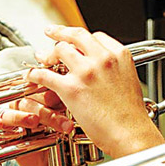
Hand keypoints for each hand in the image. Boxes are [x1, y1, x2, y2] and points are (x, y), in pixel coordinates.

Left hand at [15, 25, 161, 156]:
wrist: (130, 133)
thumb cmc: (131, 115)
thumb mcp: (129, 80)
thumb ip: (114, 69)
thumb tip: (102, 69)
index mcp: (119, 55)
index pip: (95, 36)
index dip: (81, 38)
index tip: (74, 40)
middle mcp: (103, 58)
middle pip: (75, 36)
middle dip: (60, 32)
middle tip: (51, 32)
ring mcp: (86, 72)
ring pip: (59, 50)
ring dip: (47, 53)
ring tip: (41, 58)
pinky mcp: (71, 88)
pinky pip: (46, 74)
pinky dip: (35, 74)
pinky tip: (33, 76)